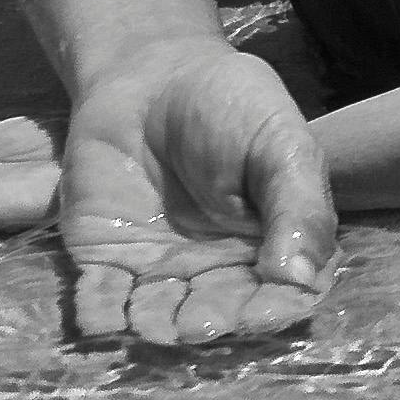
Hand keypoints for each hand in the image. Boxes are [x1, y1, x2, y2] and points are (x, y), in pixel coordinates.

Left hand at [54, 44, 338, 349]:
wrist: (152, 74)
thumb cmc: (231, 105)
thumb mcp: (281, 143)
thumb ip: (299, 206)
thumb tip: (299, 277)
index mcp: (273, 246)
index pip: (283, 294)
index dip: (274, 311)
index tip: (260, 314)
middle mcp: (218, 270)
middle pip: (220, 311)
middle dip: (210, 322)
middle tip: (198, 324)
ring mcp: (161, 269)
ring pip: (161, 313)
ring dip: (156, 325)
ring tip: (153, 324)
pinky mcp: (107, 261)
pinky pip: (102, 297)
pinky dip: (100, 314)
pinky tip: (101, 320)